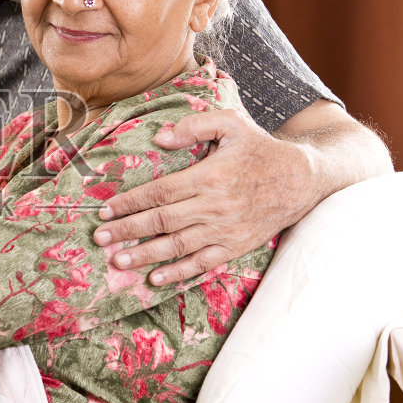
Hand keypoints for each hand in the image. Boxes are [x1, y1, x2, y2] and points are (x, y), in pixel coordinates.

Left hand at [93, 108, 316, 284]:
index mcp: (209, 176)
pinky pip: (202, 264)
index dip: (130, 202)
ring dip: (145, 255)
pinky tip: (155, 278)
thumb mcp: (231, 124)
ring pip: (177, 246)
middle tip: (100, 238)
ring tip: (119, 260)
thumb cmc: (260, 149)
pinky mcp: (235, 247)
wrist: (301, 180)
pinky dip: (178, 273)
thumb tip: (160, 137)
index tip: (105, 209)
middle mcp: (215, 206)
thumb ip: (194, 126)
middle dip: (127, 230)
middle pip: (161, 221)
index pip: (160, 192)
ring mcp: (225, 230)